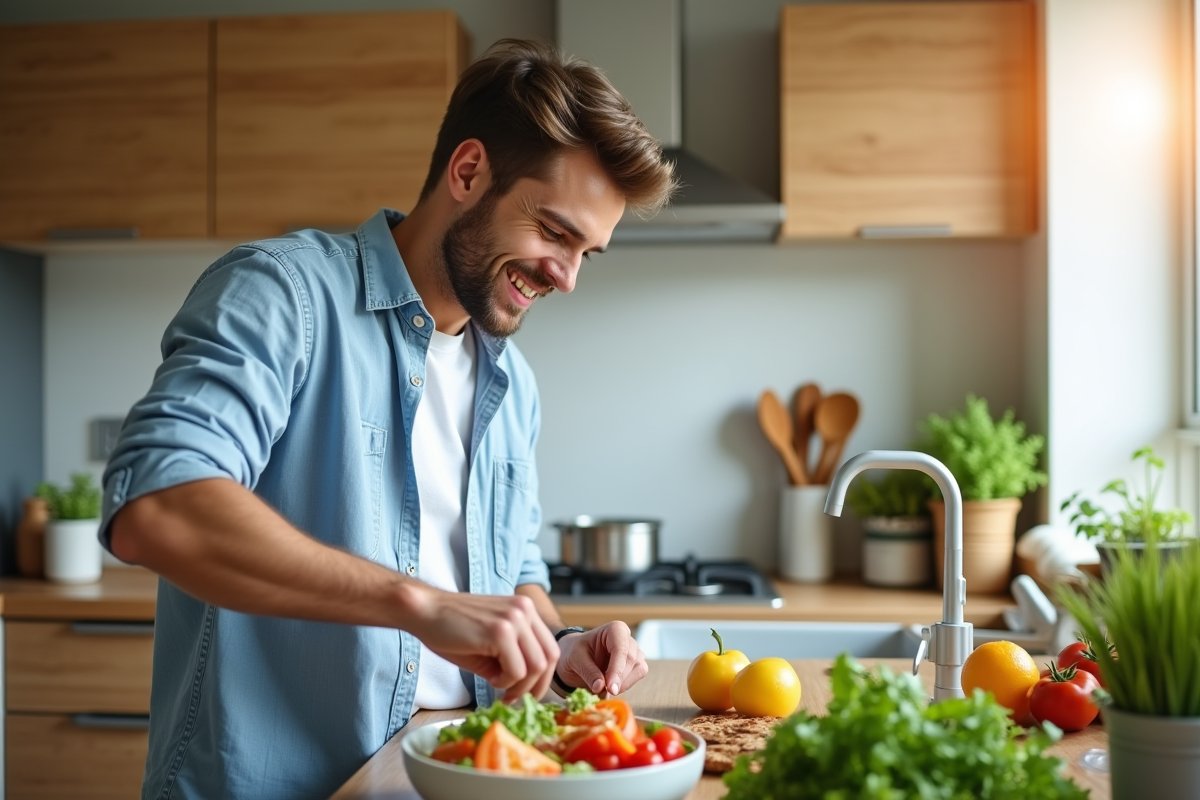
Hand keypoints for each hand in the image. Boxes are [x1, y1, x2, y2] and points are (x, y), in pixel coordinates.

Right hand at [405, 585, 558, 701]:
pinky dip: (505, 682)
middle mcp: (524, 610)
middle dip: (535, 686)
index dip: (543, 677)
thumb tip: (528, 686)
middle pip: (549, 658)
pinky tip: (489, 678)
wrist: (424, 611)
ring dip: (518, 686)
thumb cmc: (452, 629)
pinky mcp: (500, 631)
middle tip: (515, 699)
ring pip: (535, 667)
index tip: (528, 693)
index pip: (550, 648)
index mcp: (525, 610)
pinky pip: (516, 670)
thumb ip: (515, 656)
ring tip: (496, 684)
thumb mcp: (492, 642)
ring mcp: (514, 618)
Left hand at [556, 621, 647, 695]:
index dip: (617, 670)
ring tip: (604, 689)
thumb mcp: (575, 660)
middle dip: (619, 679)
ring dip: (623, 683)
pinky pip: (637, 676)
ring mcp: (633, 652)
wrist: (573, 658)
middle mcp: (627, 638)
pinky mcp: (635, 665)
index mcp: (614, 630)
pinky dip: (625, 686)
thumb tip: (600, 687)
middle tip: (604, 692)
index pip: (621, 649)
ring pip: (639, 669)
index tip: (610, 688)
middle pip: (631, 660)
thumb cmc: (574, 653)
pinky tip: (609, 688)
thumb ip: (588, 672)